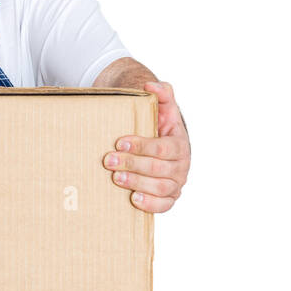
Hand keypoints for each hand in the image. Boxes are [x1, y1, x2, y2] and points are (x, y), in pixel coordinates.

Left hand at [102, 80, 189, 212]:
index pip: (162, 148)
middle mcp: (181, 166)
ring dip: (137, 183)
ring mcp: (176, 184)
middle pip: (158, 168)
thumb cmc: (159, 127)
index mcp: (180, 144)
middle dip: (133, 164)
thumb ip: (162, 93)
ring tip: (116, 179)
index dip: (141, 146)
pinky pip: (163, 206)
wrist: (160, 145)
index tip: (119, 142)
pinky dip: (150, 204)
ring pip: (160, 187)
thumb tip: (150, 84)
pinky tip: (133, 199)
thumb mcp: (163, 108)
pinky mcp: (169, 199)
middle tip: (109, 161)